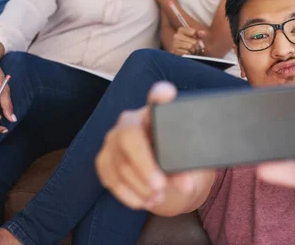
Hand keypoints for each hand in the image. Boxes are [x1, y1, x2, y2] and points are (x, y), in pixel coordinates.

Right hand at [96, 82, 211, 210]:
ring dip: (140, 186)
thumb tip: (184, 181)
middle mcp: (132, 120)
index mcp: (158, 114)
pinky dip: (128, 194)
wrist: (166, 185)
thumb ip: (188, 171)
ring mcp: (114, 139)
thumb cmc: (180, 168)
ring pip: (120, 162)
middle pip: (130, 135)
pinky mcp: (104, 159)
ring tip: (158, 198)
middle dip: (144, 165)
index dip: (160, 94)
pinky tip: (143, 201)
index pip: (158, 96)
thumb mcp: (190, 168)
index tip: (167, 95)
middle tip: (160, 186)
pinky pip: (110, 178)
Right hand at [172, 27, 205, 55]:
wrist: (180, 54)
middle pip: (194, 41)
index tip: (195, 39)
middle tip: (194, 48)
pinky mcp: (175, 51)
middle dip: (196, 47)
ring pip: (190, 47)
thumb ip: (199, 34)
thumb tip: (203, 33)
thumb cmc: (188, 44)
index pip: (193, 32)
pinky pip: (187, 52)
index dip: (197, 37)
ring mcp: (175, 44)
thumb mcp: (195, 37)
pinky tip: (187, 54)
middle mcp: (176, 36)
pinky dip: (189, 54)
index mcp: (181, 30)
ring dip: (193, 51)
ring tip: (191, 51)